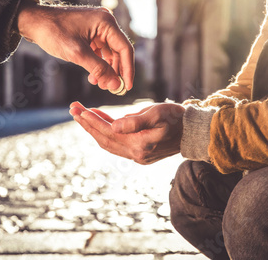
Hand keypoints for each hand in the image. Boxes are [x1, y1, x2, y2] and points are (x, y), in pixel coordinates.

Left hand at [17, 0, 133, 90]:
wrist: (33, 22)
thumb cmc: (53, 32)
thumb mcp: (78, 54)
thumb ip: (99, 69)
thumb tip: (115, 85)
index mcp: (106, 22)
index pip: (125, 49)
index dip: (128, 70)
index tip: (126, 87)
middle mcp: (106, 23)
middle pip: (119, 52)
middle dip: (115, 71)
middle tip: (111, 89)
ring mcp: (98, 27)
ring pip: (110, 53)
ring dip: (106, 70)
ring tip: (99, 84)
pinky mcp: (91, 33)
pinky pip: (101, 51)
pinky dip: (98, 64)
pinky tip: (93, 76)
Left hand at [69, 102, 185, 164]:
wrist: (194, 132)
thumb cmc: (177, 118)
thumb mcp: (157, 113)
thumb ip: (135, 120)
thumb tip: (113, 126)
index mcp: (140, 145)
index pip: (108, 132)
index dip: (92, 121)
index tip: (79, 109)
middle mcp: (136, 155)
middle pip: (105, 140)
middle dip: (88, 124)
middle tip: (73, 109)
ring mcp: (138, 157)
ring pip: (109, 143)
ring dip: (94, 129)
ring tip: (83, 115)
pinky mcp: (140, 154)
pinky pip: (117, 144)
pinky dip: (106, 133)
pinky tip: (101, 122)